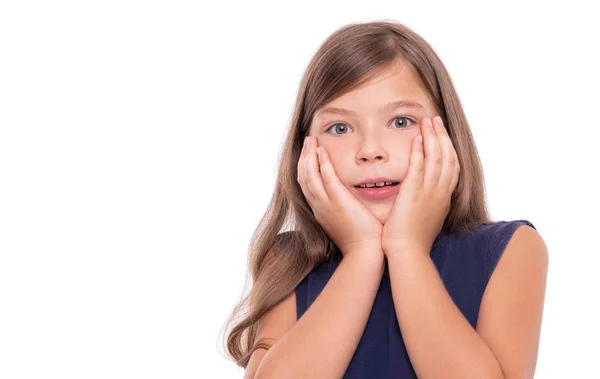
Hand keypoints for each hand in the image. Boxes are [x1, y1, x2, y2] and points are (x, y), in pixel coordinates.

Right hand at [298, 136, 383, 259]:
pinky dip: (321, 163)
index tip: (309, 154)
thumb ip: (345, 209)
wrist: (365, 254)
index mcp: (321, 211)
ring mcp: (326, 204)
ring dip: (309, 156)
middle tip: (307, 141)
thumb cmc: (362, 241)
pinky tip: (321, 151)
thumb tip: (350, 201)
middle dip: (303, 158)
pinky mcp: (338, 202)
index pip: (307, 185)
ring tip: (311, 141)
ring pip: (309, 175)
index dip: (306, 168)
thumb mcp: (348, 222)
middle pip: (303, 178)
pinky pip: (326, 178)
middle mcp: (318, 206)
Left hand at [381, 116, 459, 255]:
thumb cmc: (412, 242)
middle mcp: (440, 193)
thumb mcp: (426, 219)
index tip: (442, 135)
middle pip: (448, 158)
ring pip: (436, 158)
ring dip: (433, 137)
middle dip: (443, 137)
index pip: (452, 168)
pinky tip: (417, 138)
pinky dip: (420, 151)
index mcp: (443, 199)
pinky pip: (420, 167)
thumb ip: (427, 205)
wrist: (408, 254)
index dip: (448, 149)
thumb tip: (423, 198)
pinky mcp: (414, 194)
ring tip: (427, 121)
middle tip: (436, 121)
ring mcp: (429, 193)